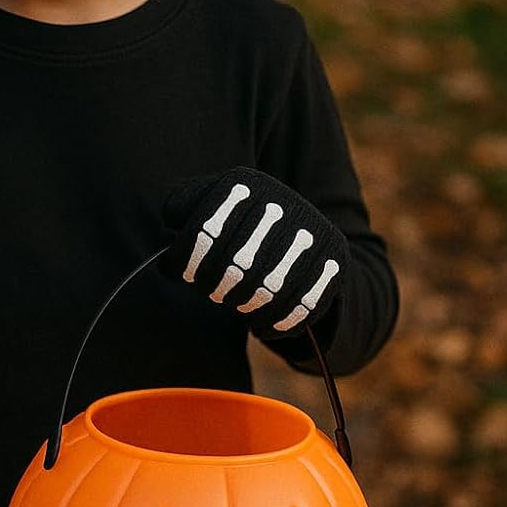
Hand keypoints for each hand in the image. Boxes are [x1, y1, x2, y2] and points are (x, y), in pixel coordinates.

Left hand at [162, 167, 347, 337]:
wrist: (305, 237)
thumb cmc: (241, 226)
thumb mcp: (211, 204)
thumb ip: (185, 206)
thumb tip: (173, 221)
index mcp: (247, 184)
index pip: (204, 231)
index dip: (184, 260)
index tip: (176, 272)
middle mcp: (283, 201)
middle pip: (234, 264)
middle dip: (212, 285)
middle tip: (209, 292)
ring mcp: (313, 232)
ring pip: (266, 290)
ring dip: (242, 305)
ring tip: (233, 304)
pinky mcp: (334, 263)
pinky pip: (297, 308)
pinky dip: (272, 323)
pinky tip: (259, 323)